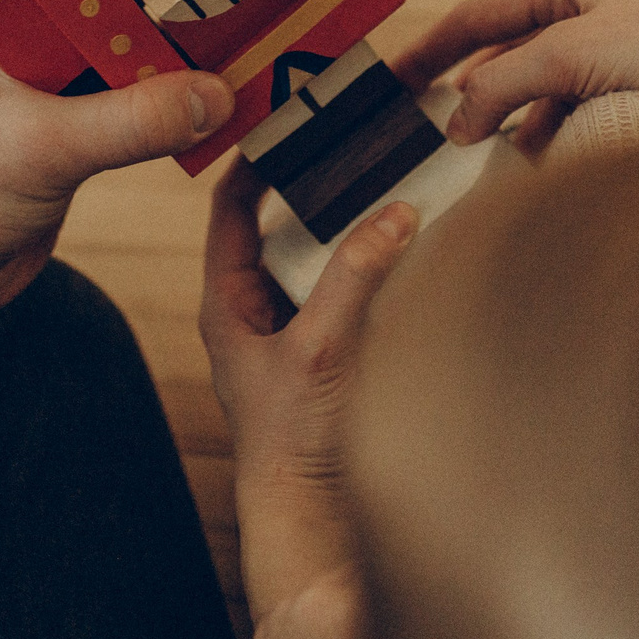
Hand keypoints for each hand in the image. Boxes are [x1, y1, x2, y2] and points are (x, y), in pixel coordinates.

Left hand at [0, 0, 234, 390]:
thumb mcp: (44, 150)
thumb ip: (132, 123)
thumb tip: (217, 97)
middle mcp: (9, 19)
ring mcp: (40, 65)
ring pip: (120, 33)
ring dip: (170, 40)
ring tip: (241, 18)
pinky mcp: (66, 109)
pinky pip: (127, 84)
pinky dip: (164, 87)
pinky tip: (213, 84)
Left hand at [199, 158, 416, 626]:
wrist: (313, 525)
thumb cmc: (294, 445)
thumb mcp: (322, 349)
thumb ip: (356, 277)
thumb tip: (397, 213)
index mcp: (227, 303)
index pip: (231, 207)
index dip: (254, 158)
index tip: (287, 114)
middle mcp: (258, 311)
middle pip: (282, 225)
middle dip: (317, 184)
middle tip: (355, 136)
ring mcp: (296, 333)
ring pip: (320, 258)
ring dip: (351, 224)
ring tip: (388, 176)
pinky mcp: (332, 355)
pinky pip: (351, 291)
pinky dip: (375, 264)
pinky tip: (411, 243)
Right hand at [394, 0, 638, 175]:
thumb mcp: (573, 52)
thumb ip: (506, 81)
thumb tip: (459, 116)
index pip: (478, 13)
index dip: (429, 47)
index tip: (389, 81)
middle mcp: (592, 8)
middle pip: (509, 52)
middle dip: (472, 91)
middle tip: (431, 132)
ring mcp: (618, 50)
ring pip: (544, 90)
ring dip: (516, 122)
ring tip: (489, 160)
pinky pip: (579, 113)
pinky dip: (556, 136)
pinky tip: (548, 164)